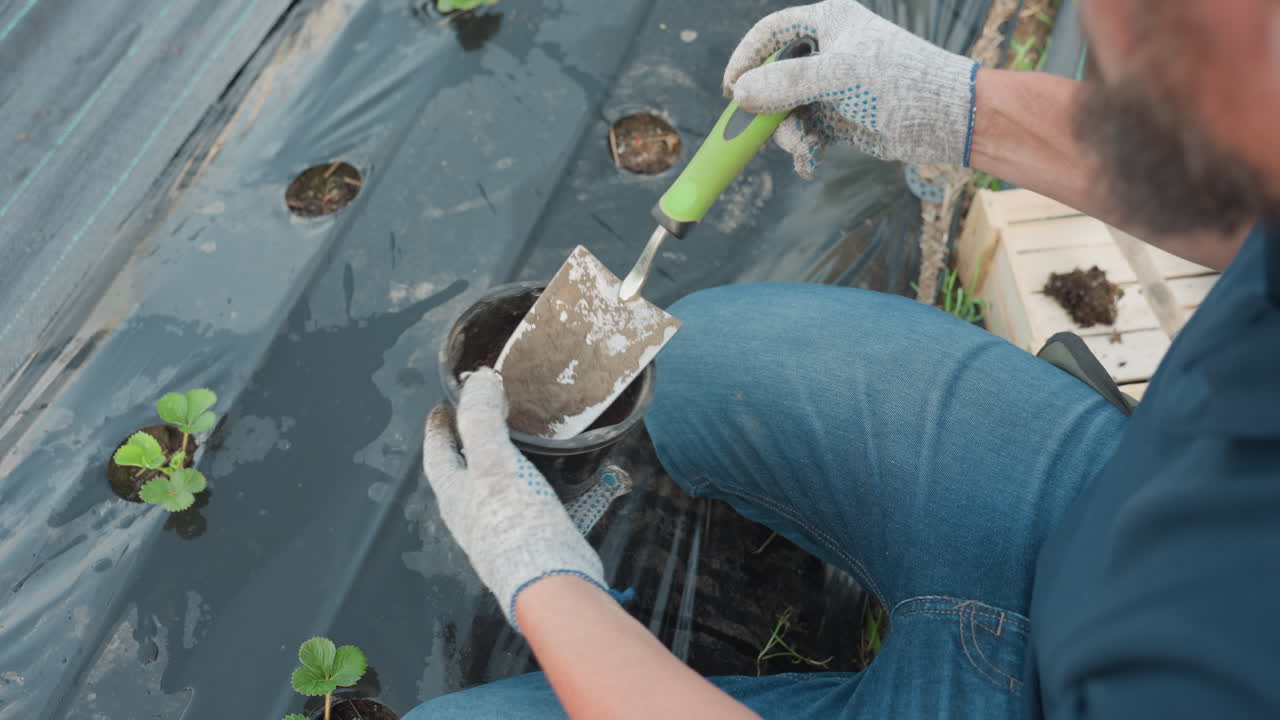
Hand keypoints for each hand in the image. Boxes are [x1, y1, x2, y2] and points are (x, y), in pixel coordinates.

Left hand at [422, 368, 606, 627]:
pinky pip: (547, 509)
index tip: (441, 406)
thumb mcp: (494, 462)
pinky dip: (566, 492)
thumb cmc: (513, 523)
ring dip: (511, 468)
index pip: (437, 453)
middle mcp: (473, 516)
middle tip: (480, 419)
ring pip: (500, 492)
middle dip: (470, 447)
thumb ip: (482, 420)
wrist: (550, 583)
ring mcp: (503, 532)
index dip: (438, 428)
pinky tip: (595, 482)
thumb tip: (478, 381)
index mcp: (456, 495)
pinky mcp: (536, 543)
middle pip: (463, 475)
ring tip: (527, 446)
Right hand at [725, 0, 976, 176]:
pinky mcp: (840, 116)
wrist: (947, 120)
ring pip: (787, 110)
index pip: (771, 32)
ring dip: (789, 134)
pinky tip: (812, 162)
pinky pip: (806, 131)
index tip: (730, 90)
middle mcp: (828, 50)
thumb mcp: (838, 77)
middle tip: (763, 133)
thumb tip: (739, 93)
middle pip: (773, 78)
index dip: (746, 58)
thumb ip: (786, 83)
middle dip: (770, 110)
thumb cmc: (899, 83)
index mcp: (828, 21)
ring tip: (806, 149)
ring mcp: (833, 86)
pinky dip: (805, 148)